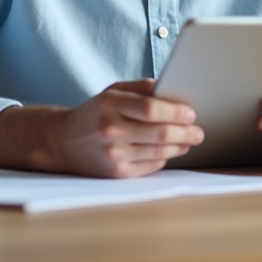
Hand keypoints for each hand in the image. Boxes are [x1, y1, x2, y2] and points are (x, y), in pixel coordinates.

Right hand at [0, 79, 203, 177]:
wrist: (63, 142)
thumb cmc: (95, 113)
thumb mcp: (113, 91)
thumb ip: (142, 88)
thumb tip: (173, 91)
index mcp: (110, 105)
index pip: (152, 109)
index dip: (176, 112)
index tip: (191, 113)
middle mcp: (111, 131)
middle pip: (160, 134)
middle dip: (186, 132)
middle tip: (198, 131)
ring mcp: (114, 155)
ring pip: (160, 152)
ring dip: (180, 146)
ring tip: (189, 140)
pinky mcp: (117, 173)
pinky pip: (151, 165)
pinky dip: (164, 157)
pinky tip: (170, 151)